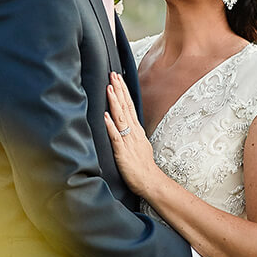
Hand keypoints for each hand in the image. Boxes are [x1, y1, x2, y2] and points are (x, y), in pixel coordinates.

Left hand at [104, 73, 159, 196]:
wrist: (150, 182)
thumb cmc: (143, 166)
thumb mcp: (139, 144)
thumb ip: (132, 133)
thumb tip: (125, 124)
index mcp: (136, 130)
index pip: (129, 106)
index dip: (123, 92)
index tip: (118, 78)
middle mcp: (133, 133)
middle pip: (126, 107)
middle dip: (119, 90)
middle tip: (113, 75)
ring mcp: (128, 141)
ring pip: (121, 118)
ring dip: (115, 103)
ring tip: (109, 88)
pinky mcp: (122, 152)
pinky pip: (116, 137)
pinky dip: (111, 126)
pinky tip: (106, 116)